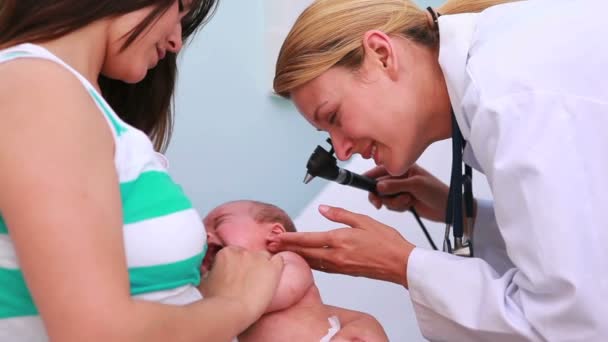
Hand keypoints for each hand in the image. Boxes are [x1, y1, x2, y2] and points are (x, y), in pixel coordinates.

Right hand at [199, 246, 283, 320]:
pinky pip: (279, 260)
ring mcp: (259, 258)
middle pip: (248, 255)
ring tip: (259, 282)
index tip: (234, 276)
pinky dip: (277, 268)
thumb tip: (212, 274)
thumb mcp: (204, 282)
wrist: (231, 312)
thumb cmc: (214, 302)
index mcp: (225, 253)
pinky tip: (272, 278)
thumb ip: (210, 272)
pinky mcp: (273, 268)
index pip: (234, 254)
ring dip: (262, 266)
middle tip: (246, 282)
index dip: (235, 266)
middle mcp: (243, 251)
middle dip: (248, 265)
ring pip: (264, 257)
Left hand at [267, 205, 414, 286]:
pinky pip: (321, 267)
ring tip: (282, 252)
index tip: (276, 236)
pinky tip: (305, 260)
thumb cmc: (387, 241)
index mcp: (340, 240)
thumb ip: (340, 214)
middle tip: (270, 246)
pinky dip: (310, 262)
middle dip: (286, 249)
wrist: (401, 264)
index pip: (308, 239)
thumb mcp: (363, 220)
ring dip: (296, 256)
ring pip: (311, 262)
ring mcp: (340, 266)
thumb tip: (323, 209)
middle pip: (304, 252)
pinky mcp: (345, 271)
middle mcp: (336, 255)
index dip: (290, 238)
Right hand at [364, 164, 448, 221]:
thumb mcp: (415, 185)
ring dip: (394, 202)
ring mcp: (401, 190)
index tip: (364, 184)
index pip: (381, 170)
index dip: (371, 177)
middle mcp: (400, 178)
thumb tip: (378, 186)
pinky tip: (409, 205)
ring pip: (385, 197)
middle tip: (379, 202)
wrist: (448, 209)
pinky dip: (398, 207)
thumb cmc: (437, 192)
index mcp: (404, 168)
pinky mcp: (402, 201)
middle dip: (381, 194)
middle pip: (379, 186)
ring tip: (407, 201)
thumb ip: (395, 185)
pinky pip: (391, 205)